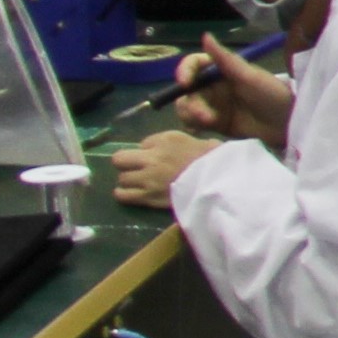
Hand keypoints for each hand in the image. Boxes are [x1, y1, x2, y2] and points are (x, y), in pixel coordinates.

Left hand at [112, 125, 232, 207]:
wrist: (218, 182)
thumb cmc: (207, 159)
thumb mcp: (187, 139)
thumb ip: (164, 142)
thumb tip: (146, 149)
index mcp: (163, 142)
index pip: (141, 144)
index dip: (145, 150)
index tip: (152, 156)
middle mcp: (152, 159)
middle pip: (120, 160)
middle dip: (127, 163)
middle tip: (138, 168)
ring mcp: (148, 180)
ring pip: (121, 178)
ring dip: (128, 179)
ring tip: (138, 182)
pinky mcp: (149, 198)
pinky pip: (124, 195)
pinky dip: (124, 193)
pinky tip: (130, 192)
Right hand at [166, 37, 289, 149]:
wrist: (288, 125)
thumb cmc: (273, 95)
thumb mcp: (250, 76)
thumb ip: (226, 59)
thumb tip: (205, 35)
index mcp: (222, 70)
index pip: (195, 65)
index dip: (185, 71)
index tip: (185, 83)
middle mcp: (215, 86)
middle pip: (187, 90)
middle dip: (192, 103)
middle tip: (205, 117)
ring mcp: (214, 104)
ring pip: (187, 107)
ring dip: (192, 115)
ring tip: (210, 123)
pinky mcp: (215, 123)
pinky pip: (194, 122)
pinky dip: (194, 125)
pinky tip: (204, 129)